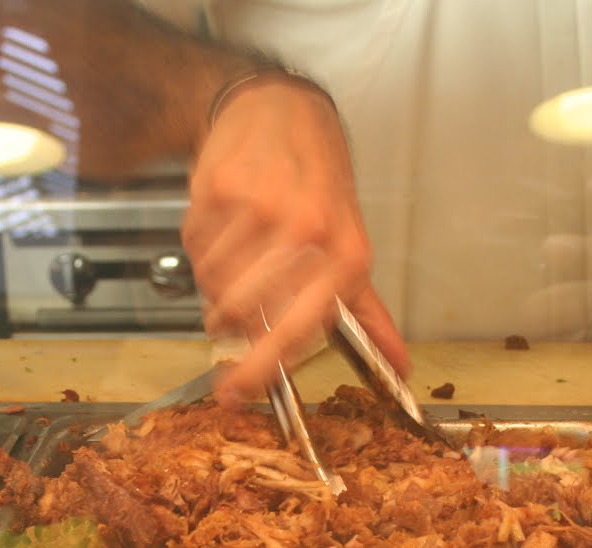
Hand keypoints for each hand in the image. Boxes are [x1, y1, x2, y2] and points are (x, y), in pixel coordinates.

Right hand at [181, 77, 408, 404]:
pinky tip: (222, 228)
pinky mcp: (220, 189)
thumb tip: (397, 365)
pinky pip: (193, 247)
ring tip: (233, 257)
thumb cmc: (318, 183)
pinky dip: (201, 248)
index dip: (260, 368)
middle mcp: (305, 232)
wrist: (280, 109)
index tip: (235, 394)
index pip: (296, 328)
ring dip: (213, 283)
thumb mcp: (353, 245)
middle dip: (227, 322)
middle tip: (228, 313)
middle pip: (241, 312)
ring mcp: (259, 208)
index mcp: (344, 256)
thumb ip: (366, 313)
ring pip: (211, 282)